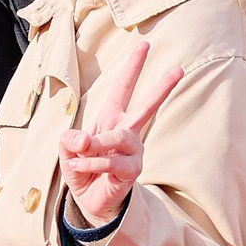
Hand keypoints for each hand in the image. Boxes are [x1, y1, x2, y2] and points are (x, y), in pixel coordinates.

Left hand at [58, 35, 183, 226]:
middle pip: (147, 106)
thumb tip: (84, 141)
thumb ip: (69, 139)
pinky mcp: (132, 171)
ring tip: (83, 151)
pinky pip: (111, 162)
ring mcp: (133, 151)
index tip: (144, 44)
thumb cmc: (81, 167)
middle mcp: (126, 131)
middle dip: (162, 87)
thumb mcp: (66, 149)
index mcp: (111, 118)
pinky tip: (80, 166)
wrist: (89, 201)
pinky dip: (92, 163)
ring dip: (99, 143)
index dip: (132, 67)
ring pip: (120, 137)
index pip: (123, 88)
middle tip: (179, 69)